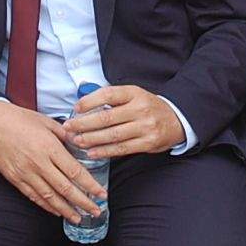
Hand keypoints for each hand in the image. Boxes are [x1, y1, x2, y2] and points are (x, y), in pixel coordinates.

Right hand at [0, 100, 101, 220]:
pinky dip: (46, 206)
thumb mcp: (46, 122)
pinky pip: (34, 196)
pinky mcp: (15, 179)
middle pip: (65, 188)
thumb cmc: (19, 119)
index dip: (90, 186)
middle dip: (83, 202)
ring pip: (50, 197)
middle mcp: (38, 163)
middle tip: (95, 211)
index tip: (101, 194)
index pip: (75, 172)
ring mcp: (25, 173)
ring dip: (66, 210)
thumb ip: (65, 135)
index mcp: (49, 147)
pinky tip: (56, 211)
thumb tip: (81, 144)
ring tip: (78, 217)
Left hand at [67, 84, 185, 157]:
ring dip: (91, 139)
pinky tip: (92, 152)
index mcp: (134, 93)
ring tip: (76, 141)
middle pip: (107, 117)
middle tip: (68, 128)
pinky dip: (105, 151)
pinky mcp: (148, 143)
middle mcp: (140, 109)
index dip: (89, 101)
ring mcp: (145, 127)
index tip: (75, 108)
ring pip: (113, 135)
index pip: (108, 95)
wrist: (177, 119)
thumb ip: (113, 100)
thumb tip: (83, 107)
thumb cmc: (148, 107)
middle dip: (84, 124)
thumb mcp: (134, 95)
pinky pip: (122, 149)